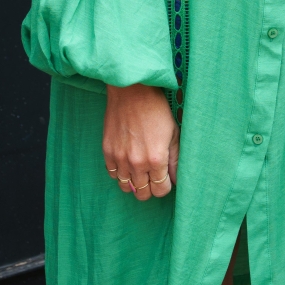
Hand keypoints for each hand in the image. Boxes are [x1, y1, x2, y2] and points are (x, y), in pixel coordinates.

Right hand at [103, 83, 179, 200]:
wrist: (132, 91)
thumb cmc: (156, 109)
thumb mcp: (173, 133)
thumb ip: (176, 160)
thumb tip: (176, 179)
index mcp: (156, 159)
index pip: (161, 190)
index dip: (165, 186)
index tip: (166, 178)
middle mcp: (137, 163)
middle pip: (143, 194)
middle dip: (150, 188)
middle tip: (153, 176)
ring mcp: (120, 158)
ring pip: (126, 188)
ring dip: (135, 182)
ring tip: (140, 170)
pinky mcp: (107, 151)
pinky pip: (113, 175)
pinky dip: (121, 173)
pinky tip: (127, 163)